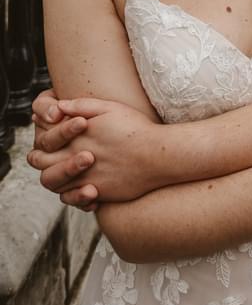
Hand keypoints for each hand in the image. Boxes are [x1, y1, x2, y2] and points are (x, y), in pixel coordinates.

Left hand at [28, 98, 156, 207]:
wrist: (158, 156)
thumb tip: (59, 106)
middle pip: (41, 164)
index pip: (44, 141)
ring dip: (56, 176)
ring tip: (69, 168)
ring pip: (54, 184)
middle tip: (51, 153)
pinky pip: (74, 198)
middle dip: (40, 158)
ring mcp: (85, 179)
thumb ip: (81, 106)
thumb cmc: (136, 129)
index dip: (43, 135)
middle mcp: (75, 160)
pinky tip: (84, 183)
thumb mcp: (109, 108)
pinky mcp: (98, 193)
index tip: (52, 130)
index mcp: (75, 138)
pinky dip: (74, 193)